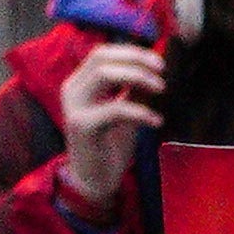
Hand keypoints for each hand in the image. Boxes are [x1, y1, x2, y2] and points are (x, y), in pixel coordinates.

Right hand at [51, 38, 164, 208]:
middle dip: (135, 59)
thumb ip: (132, 90)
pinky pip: (114, 109)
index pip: (102, 53)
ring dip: (137, 77)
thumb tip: (154, 69)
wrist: (93, 180)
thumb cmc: (110, 144)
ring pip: (103, 75)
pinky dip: (139, 111)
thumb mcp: (124, 112)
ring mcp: (74, 107)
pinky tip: (156, 121)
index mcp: (80, 83)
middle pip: (101, 57)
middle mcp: (72, 90)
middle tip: (162, 72)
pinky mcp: (82, 126)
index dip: (132, 52)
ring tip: (161, 89)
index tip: (159, 63)